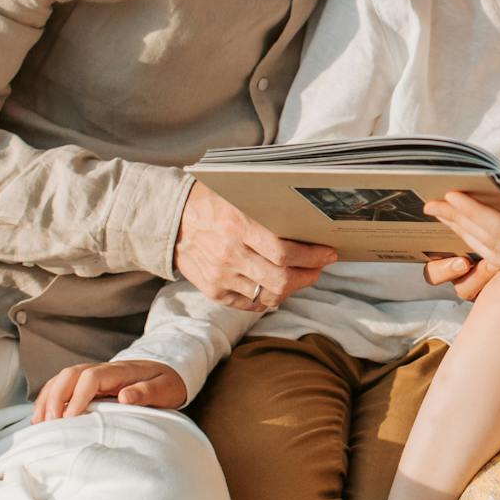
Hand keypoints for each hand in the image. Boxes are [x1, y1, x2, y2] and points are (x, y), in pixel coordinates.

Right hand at [32, 359, 189, 423]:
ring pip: (62, 378)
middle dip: (55, 397)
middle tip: (50, 423)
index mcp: (119, 371)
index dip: (78, 396)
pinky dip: (48, 398)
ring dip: (47, 398)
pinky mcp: (87, 383)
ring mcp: (93, 374)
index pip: (91, 378)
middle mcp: (102, 369)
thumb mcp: (165, 389)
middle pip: (70, 375)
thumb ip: (147, 392)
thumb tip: (125, 397)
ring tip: (39, 422)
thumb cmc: (167, 383)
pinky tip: (42, 417)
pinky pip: (62, 385)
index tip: (70, 419)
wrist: (168, 372)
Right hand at [175, 182, 336, 310]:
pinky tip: (278, 286)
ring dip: (292, 288)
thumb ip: (268, 209)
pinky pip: (250, 303)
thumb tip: (309, 221)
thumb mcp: (238, 196)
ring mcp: (220, 276)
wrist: (170, 220)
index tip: (328, 253)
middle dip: (309, 276)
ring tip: (301, 277)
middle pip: (281, 279)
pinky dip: (269, 297)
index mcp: (237, 226)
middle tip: (319, 268)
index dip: (313, 256)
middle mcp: (229, 255)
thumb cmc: (211, 202)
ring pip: (269, 295)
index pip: (284, 252)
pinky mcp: (213, 291)